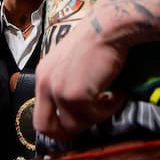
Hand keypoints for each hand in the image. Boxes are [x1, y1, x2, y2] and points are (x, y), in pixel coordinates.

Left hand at [33, 15, 126, 141]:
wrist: (108, 27)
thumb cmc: (96, 41)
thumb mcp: (70, 63)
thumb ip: (65, 84)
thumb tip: (75, 112)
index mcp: (42, 76)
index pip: (40, 117)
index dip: (59, 127)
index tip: (79, 124)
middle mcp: (45, 84)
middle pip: (48, 128)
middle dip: (71, 132)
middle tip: (93, 121)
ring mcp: (58, 91)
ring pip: (76, 125)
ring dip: (98, 116)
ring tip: (112, 98)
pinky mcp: (76, 96)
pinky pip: (95, 116)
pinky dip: (111, 108)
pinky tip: (119, 92)